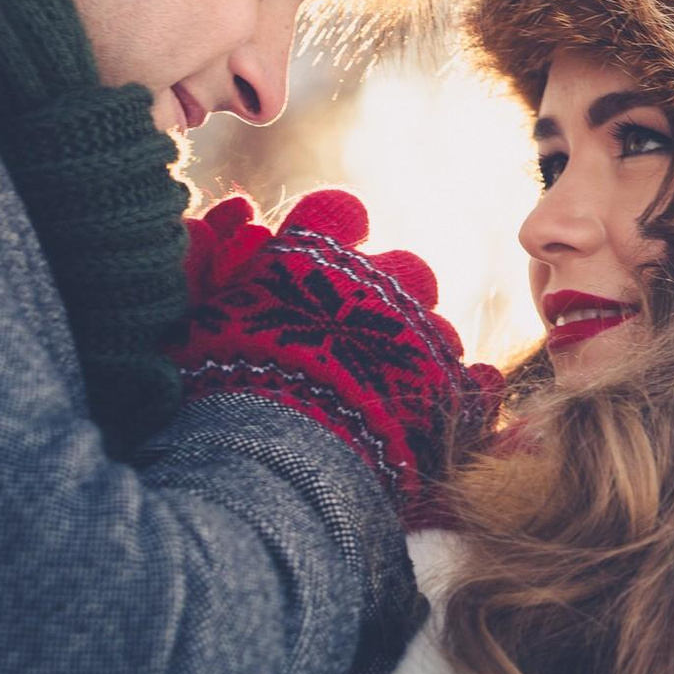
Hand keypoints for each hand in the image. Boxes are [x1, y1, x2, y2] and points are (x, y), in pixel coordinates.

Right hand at [171, 190, 499, 525]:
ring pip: (441, 328)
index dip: (338, 234)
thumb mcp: (196, 322)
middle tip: (364, 342)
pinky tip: (448, 412)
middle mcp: (374, 284)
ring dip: (421, 354)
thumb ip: (212, 264)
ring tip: (393, 393)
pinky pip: (477, 384)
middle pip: (408, 270)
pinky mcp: (450, 391)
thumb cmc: (217, 391)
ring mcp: (418, 336)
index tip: (331, 259)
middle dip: (393, 302)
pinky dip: (467, 396)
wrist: (268, 461)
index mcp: (312, 257)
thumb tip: (236, 213)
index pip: (338, 213)